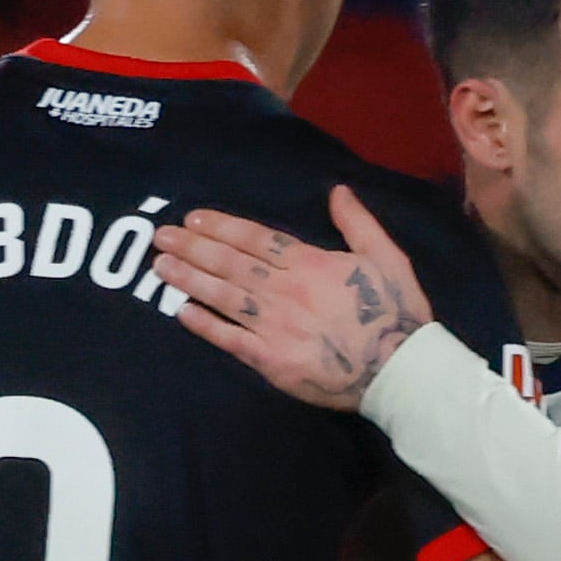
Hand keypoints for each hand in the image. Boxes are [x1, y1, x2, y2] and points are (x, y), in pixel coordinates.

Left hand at [153, 185, 440, 411]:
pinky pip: (230, 339)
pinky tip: (181, 311)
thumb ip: (358, 223)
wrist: (399, 370)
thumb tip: (337, 191)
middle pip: (231, 263)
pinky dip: (205, 325)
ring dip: (190, 279)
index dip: (223, 227)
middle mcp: (285, 290)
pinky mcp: (271, 360)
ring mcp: (274, 326)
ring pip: (224, 296)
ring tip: (161, 266)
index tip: (195, 218)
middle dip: (193, 247)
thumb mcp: (387, 257)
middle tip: (161, 235)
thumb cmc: (396, 311)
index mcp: (311, 263)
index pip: (256, 239)